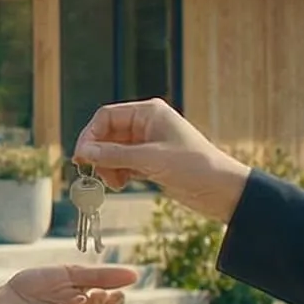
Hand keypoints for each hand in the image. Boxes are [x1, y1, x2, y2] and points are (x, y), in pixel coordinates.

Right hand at [72, 98, 252, 221]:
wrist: (222, 190)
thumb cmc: (193, 166)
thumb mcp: (150, 159)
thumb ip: (114, 155)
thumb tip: (83, 153)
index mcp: (149, 113)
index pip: (107, 116)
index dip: (90, 135)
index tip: (81, 156)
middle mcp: (147, 125)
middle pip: (107, 134)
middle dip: (99, 154)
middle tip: (93, 173)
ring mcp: (148, 144)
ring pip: (113, 151)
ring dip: (107, 167)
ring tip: (114, 183)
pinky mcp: (151, 163)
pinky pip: (123, 164)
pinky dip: (117, 174)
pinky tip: (121, 184)